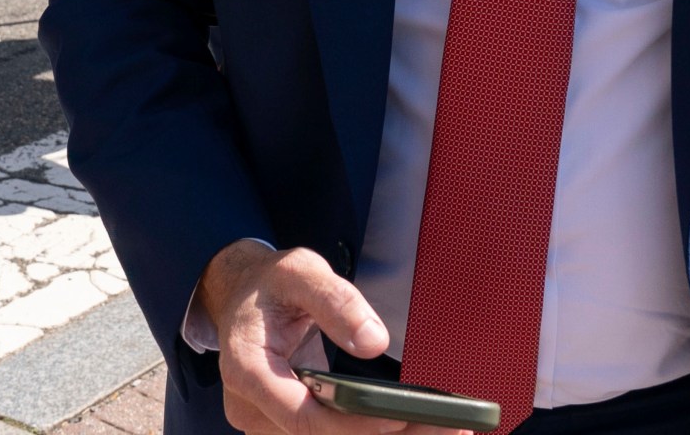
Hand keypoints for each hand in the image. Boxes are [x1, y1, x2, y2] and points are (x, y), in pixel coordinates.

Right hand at [197, 240, 465, 434]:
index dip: (354, 424)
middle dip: (383, 434)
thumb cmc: (270, 284)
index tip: (402, 417)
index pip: (304, 417)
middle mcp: (251, 408)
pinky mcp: (288, 425)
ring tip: (442, 427)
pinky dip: (369, 432)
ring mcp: (268, 422)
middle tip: (447, 427)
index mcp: (247, 369)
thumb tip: (373, 343)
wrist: (242, 295)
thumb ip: (334, 300)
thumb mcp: (300, 271)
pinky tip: (411, 425)